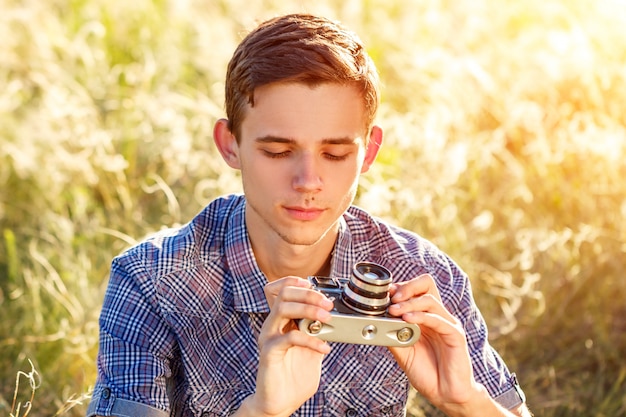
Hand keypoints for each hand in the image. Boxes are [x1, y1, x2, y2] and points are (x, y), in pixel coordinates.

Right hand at [237, 277, 332, 416]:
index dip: (295, 282)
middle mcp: (272, 325)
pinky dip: (311, 339)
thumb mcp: (313, 348)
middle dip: (308, 293)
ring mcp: (268, 336)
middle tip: (327, 304)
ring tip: (327, 317)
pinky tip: (324, 348)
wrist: (280, 402)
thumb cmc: (294, 376)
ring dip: (308, 309)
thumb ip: (319, 332)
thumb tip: (334, 318)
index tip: (315, 287)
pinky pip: (289, 336)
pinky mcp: (269, 351)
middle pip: (283, 293)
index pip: (280, 289)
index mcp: (281, 321)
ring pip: (283, 307)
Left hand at [387, 274, 481, 413]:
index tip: (384, 294)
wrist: (445, 394)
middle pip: (426, 283)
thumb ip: (391, 335)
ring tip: (394, 310)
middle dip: (406, 286)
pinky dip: (421, 316)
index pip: (416, 288)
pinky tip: (407, 319)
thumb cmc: (426, 372)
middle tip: (391, 297)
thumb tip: (376, 321)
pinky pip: (439, 320)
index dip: (400, 287)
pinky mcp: (455, 335)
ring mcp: (447, 323)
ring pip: (430, 299)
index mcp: (425, 315)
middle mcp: (437, 315)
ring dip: (409, 302)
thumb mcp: (402, 351)